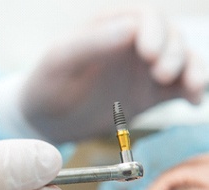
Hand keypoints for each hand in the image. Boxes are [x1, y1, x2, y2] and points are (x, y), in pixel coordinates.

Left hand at [19, 7, 206, 142]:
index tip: (149, 55)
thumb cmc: (46, 86)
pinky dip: (192, 91)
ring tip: (192, 89)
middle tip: (161, 75)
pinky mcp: (147, 96)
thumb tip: (132, 27)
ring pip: (181, 61)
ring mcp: (141, 72)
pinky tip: (194, 101)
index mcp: (108, 28)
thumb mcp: (60, 61)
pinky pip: (178, 89)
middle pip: (169, 38)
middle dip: (174, 53)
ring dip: (193, 71)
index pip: (145, 18)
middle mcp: (130, 47)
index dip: (155, 32)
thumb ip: (92, 42)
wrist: (47, 121)